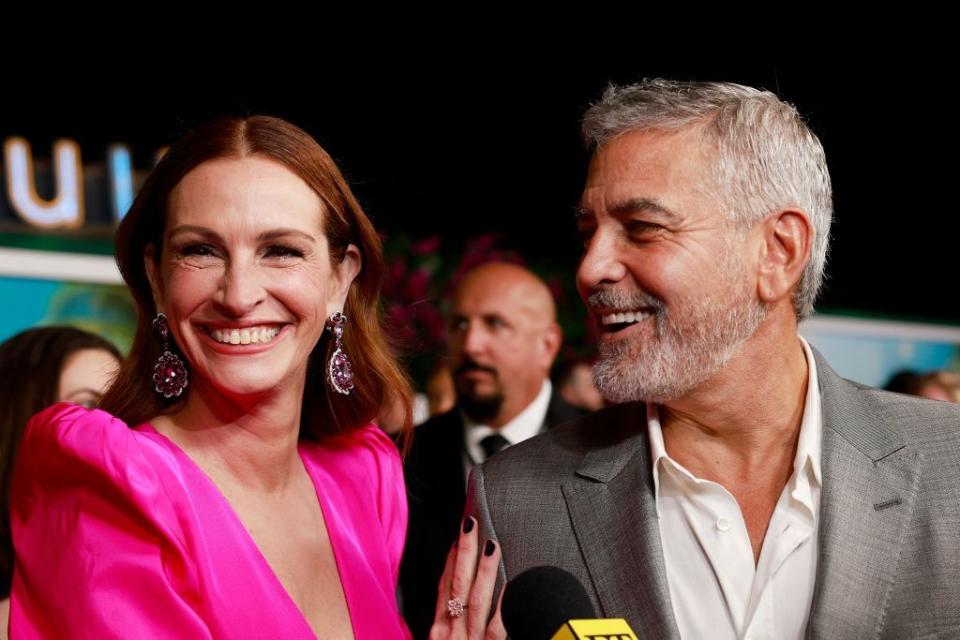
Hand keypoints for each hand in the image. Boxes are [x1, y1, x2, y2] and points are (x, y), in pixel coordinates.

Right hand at [428, 516, 505, 639]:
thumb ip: (451, 622)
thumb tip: (458, 600)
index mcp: (439, 628)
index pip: (444, 585)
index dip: (451, 558)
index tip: (458, 533)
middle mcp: (450, 631)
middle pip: (457, 584)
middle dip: (464, 551)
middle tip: (471, 523)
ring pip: (476, 600)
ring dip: (484, 570)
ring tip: (492, 545)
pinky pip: (496, 628)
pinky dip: (503, 606)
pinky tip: (511, 586)